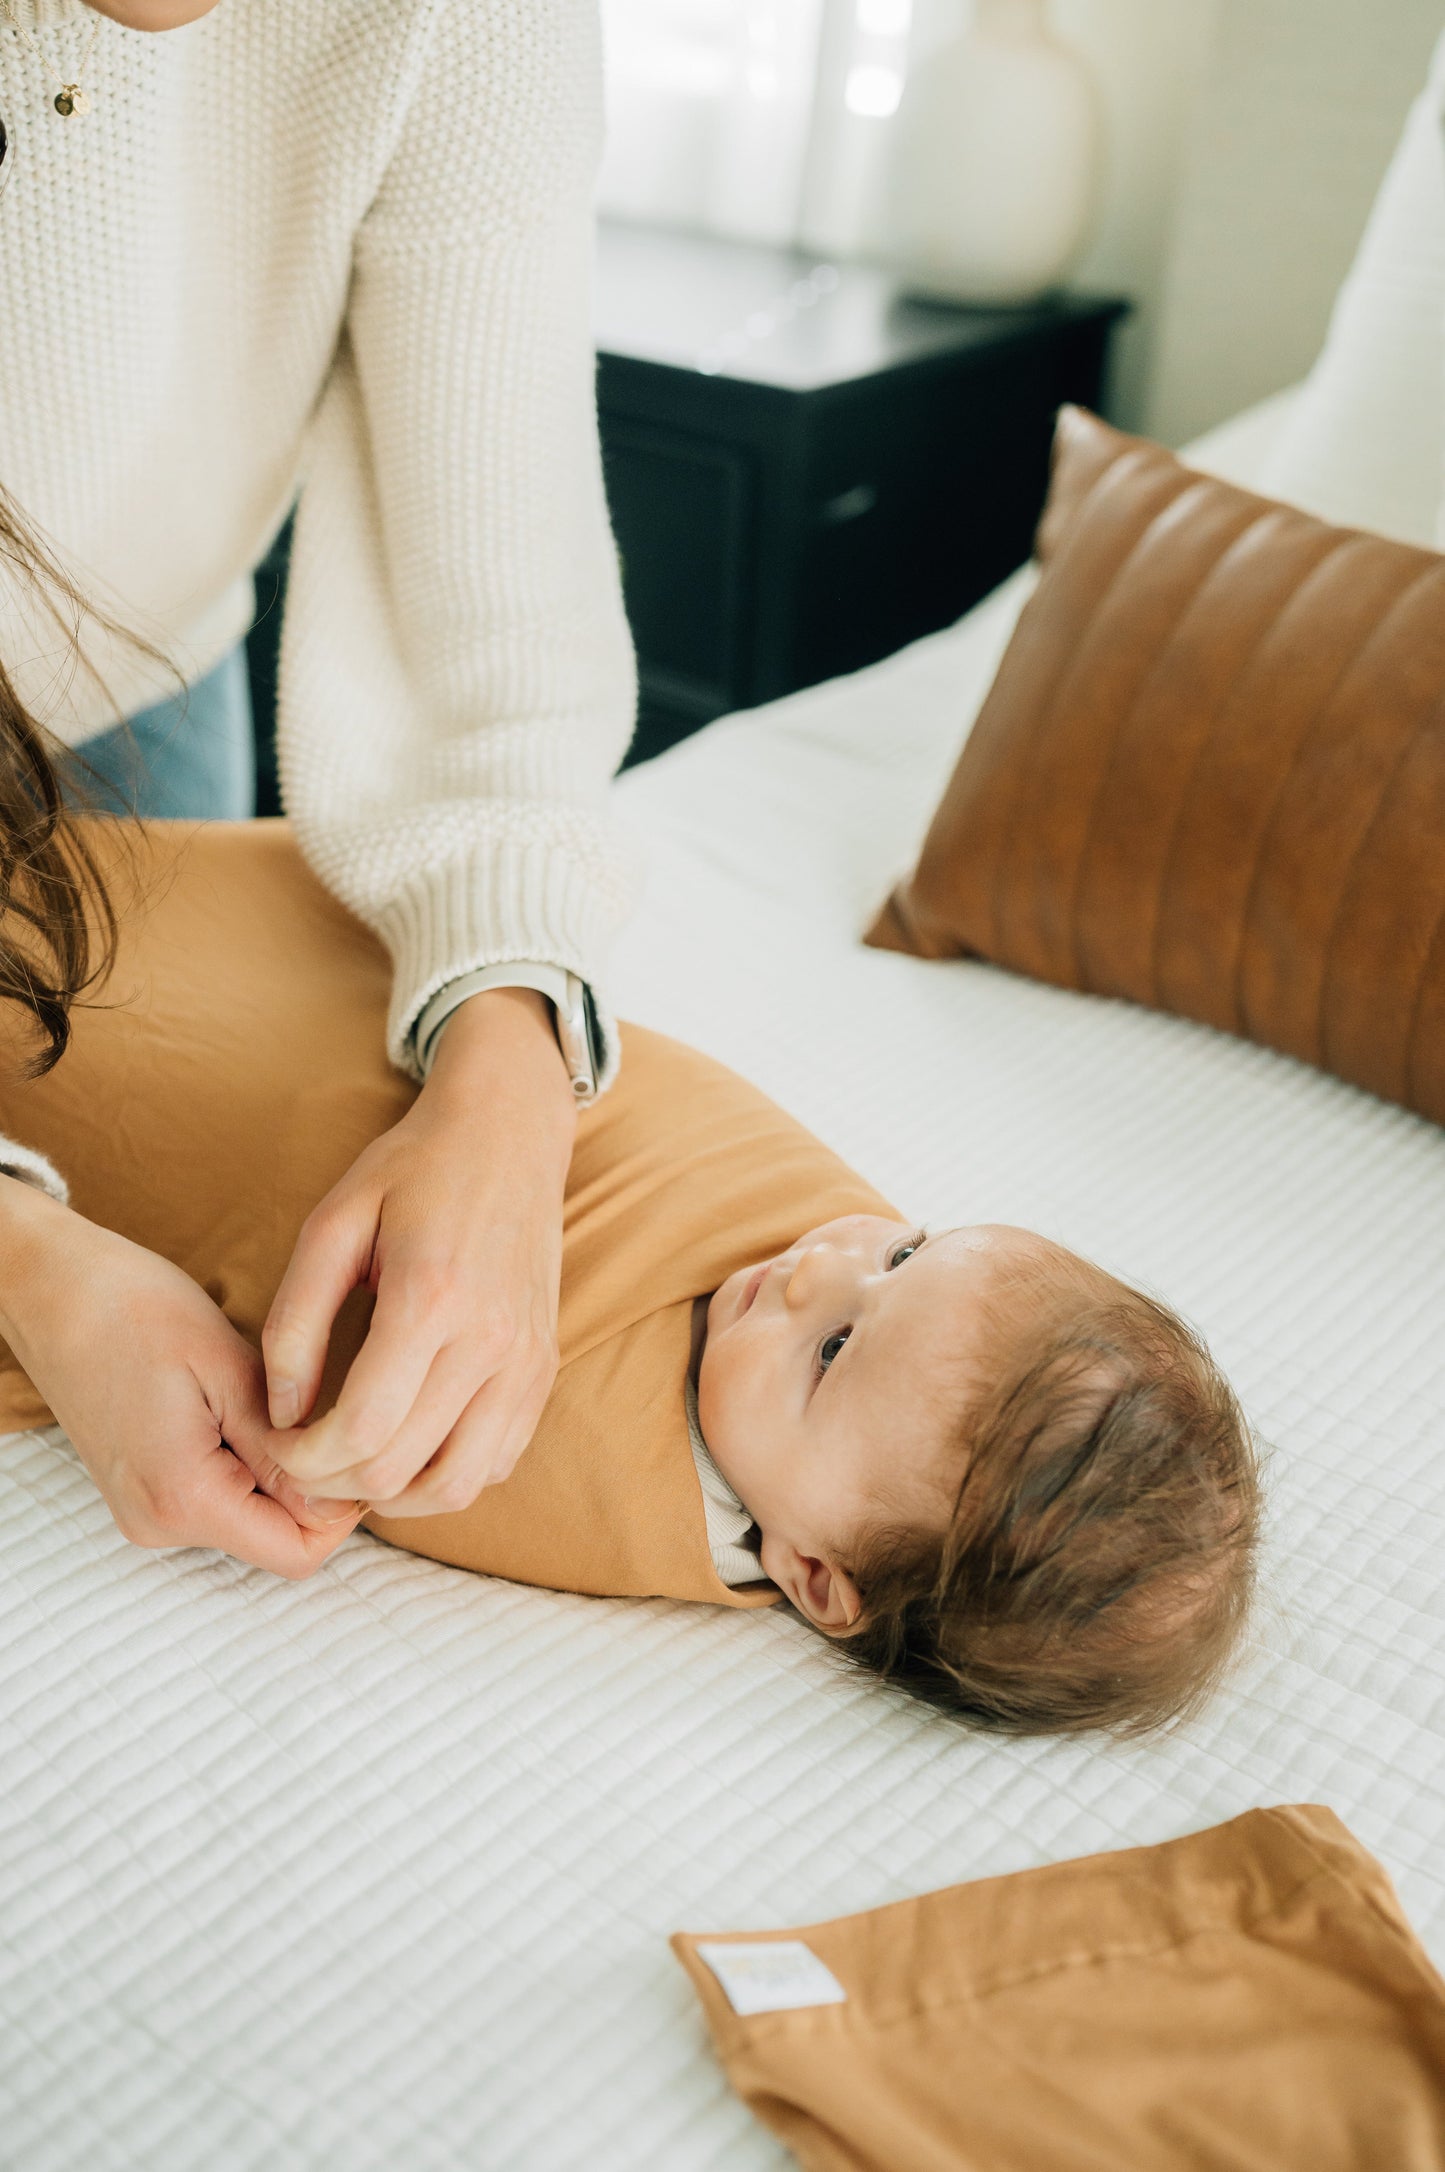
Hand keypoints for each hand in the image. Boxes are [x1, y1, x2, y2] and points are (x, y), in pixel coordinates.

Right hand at [0, 1178, 363, 1576]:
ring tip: (265, 1398)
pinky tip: (238, 1408)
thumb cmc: (134, 1308)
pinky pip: (220, 1501)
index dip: (341, 1504)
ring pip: (252, 1520)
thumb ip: (283, 1447)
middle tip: (314, 1407)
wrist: (51, 1288)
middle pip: (277, 1541)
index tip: (351, 1438)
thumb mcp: (229, 1368)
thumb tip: (338, 1499)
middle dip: (312, 1485)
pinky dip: (247, 1465)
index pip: (299, 1554)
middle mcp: (159, 1523)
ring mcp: (145, 1513)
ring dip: (278, 1470)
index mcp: (182, 1498)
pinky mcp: (143, 1493)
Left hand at [263, 987, 576, 1515]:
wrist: (509, 1134)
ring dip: (391, 1494)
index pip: (361, 1429)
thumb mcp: (333, 1223)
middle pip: (399, 1467)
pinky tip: (408, 1447)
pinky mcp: (544, 1370)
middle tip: (301, 1460)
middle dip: (333, 1482)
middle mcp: (490, 1340)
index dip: (303, 1460)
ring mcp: (526, 1361)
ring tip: (351, 1465)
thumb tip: (281, 1409)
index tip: (276, 1444)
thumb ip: (296, 1319)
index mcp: (431, 1298)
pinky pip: (496, 1462)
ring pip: (455, 1485)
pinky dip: (445, 1476)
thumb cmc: (413, 1170)